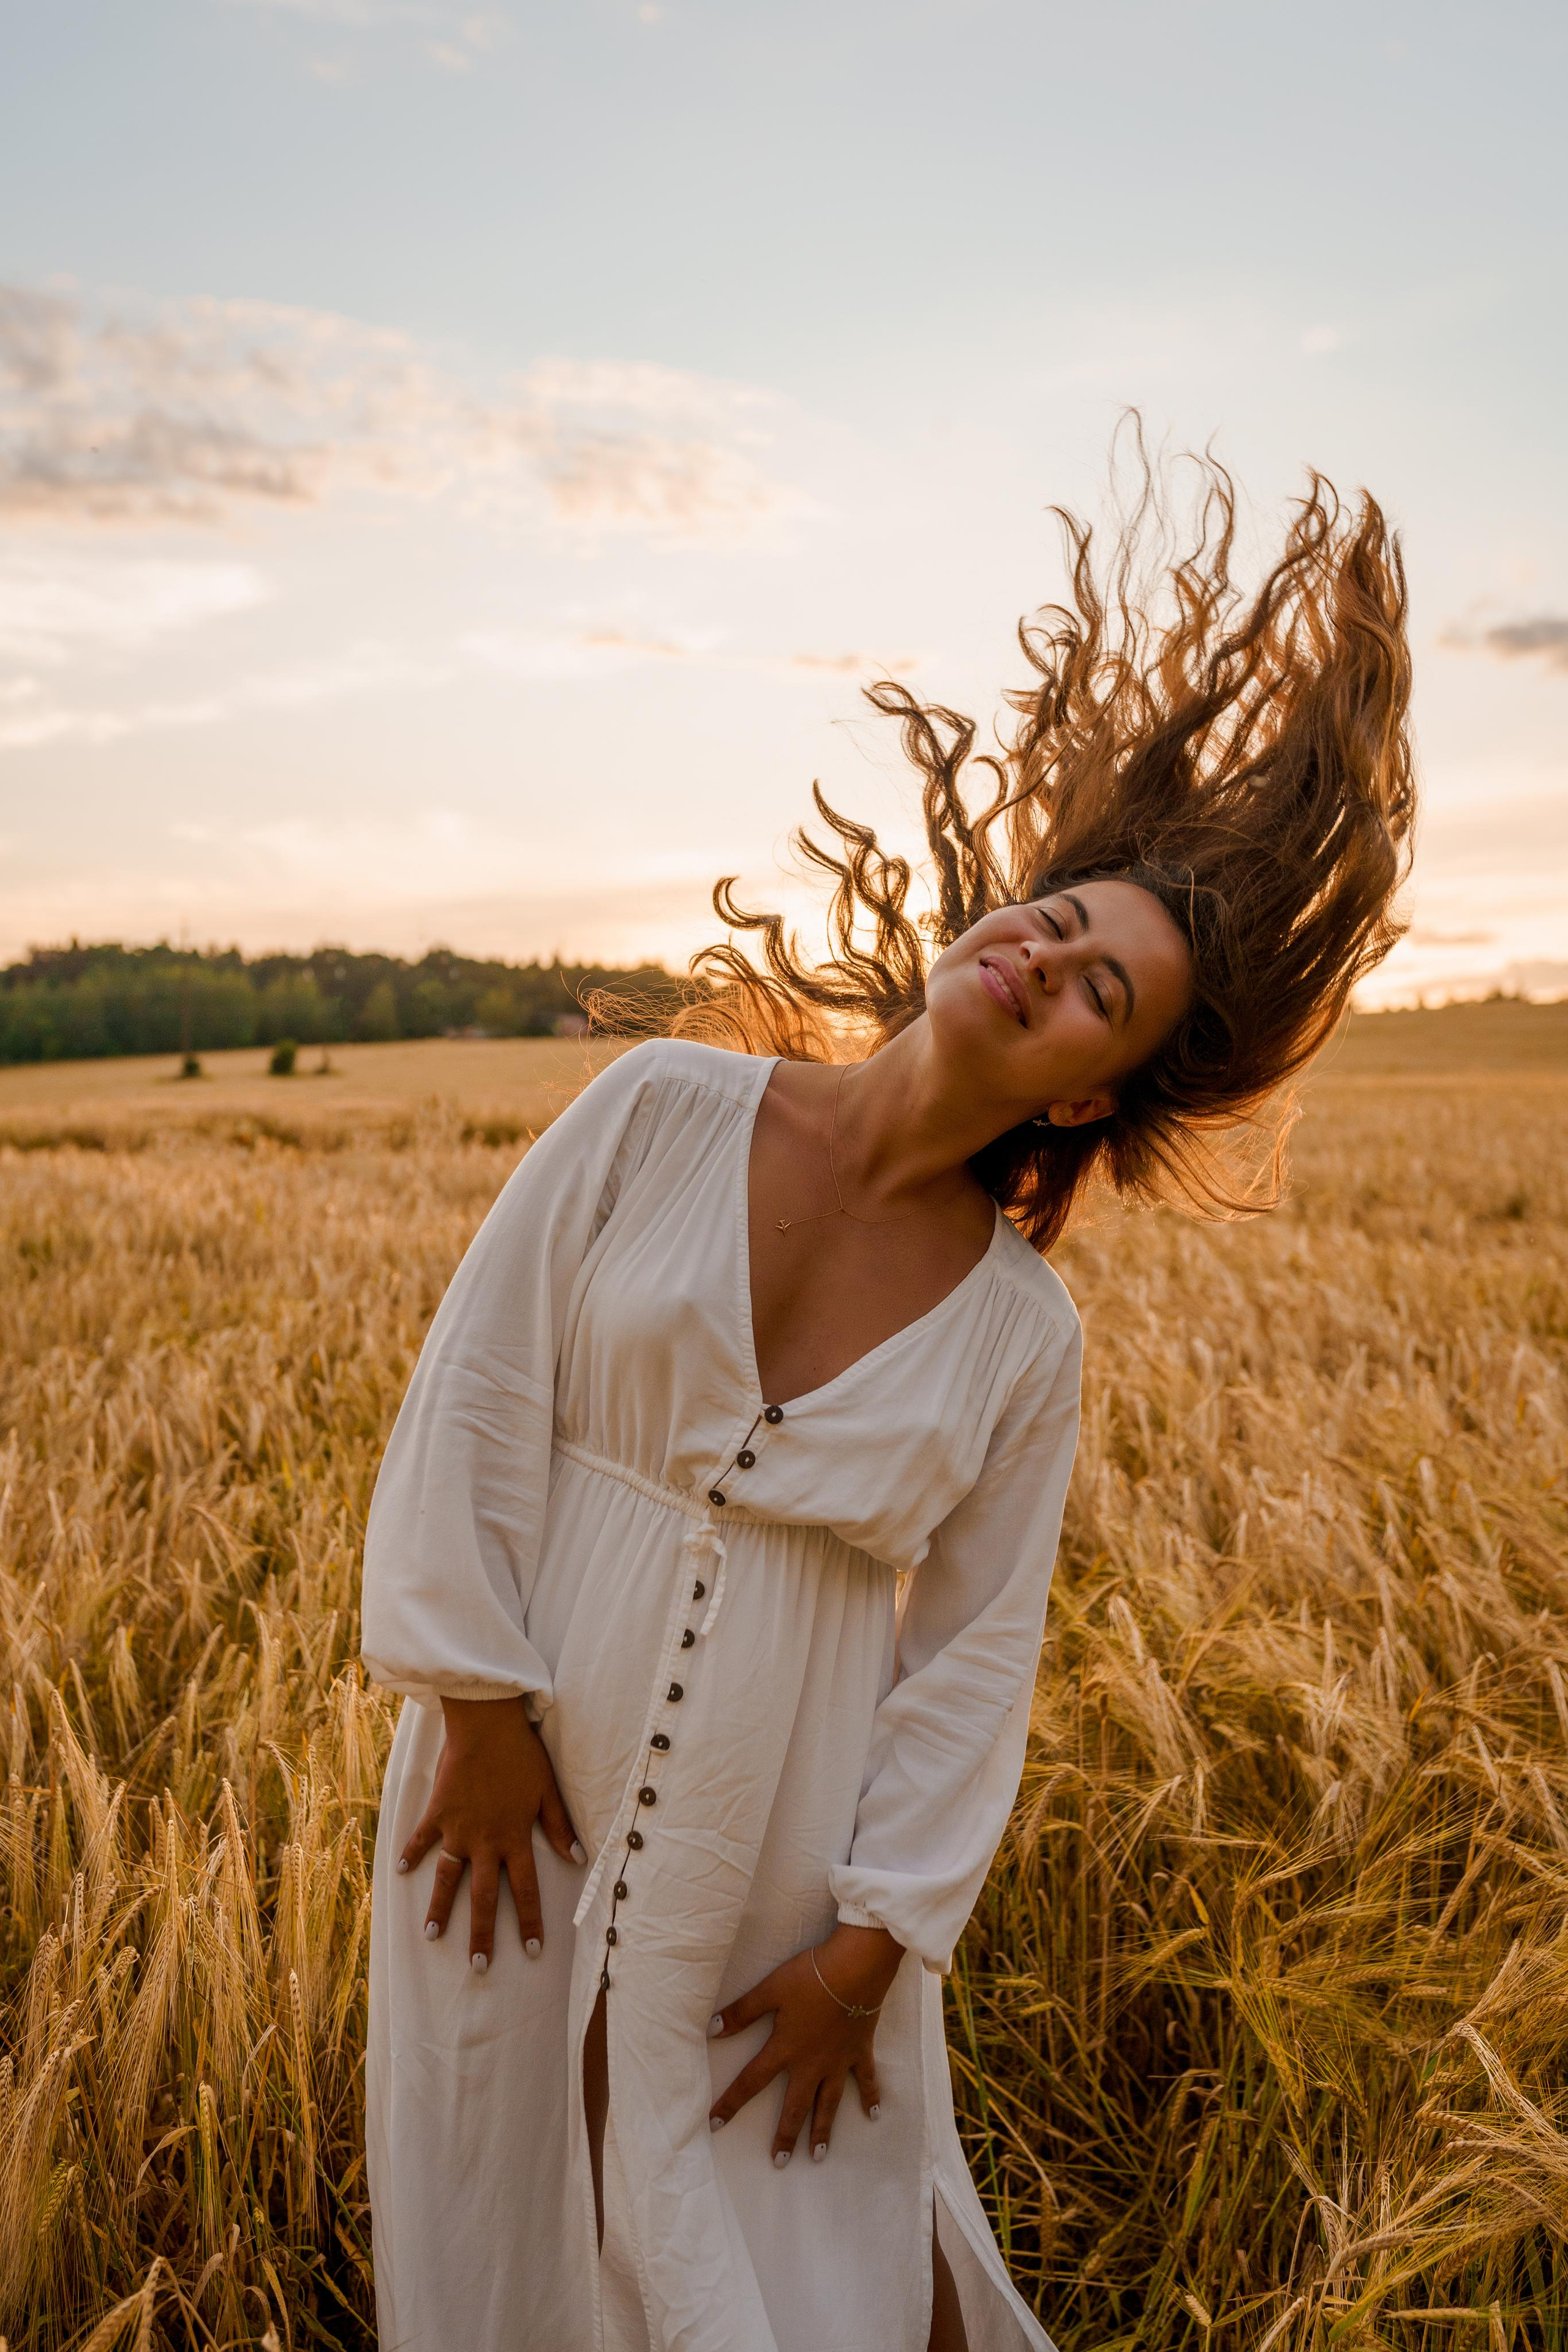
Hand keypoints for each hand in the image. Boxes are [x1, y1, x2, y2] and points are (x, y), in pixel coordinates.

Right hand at [398, 1695, 583, 1969]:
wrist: (486, 1725)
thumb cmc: (522, 1754)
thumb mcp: (547, 1790)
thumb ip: (559, 1826)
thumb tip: (576, 1858)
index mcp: (514, 1839)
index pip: (525, 1891)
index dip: (528, 1922)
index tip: (530, 1950)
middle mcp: (485, 1842)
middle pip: (482, 1897)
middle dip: (481, 1934)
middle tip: (478, 1966)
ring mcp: (457, 1830)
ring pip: (447, 1878)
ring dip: (439, 1908)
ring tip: (431, 1935)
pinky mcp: (437, 1812)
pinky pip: (421, 1838)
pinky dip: (411, 1853)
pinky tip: (402, 1870)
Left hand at [707, 1923, 903, 2165]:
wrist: (856, 1968)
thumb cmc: (811, 1976)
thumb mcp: (771, 1989)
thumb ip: (742, 2012)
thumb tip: (711, 2029)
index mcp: (785, 2049)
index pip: (751, 2081)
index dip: (731, 2102)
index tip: (714, 2125)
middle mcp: (811, 2064)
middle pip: (795, 2106)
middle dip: (785, 2136)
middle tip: (779, 2162)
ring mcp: (839, 2061)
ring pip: (828, 2103)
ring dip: (822, 2130)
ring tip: (818, 2157)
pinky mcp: (861, 2051)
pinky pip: (867, 2080)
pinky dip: (871, 2097)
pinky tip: (874, 2115)